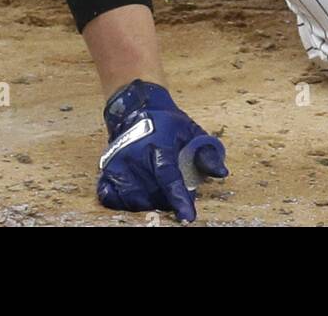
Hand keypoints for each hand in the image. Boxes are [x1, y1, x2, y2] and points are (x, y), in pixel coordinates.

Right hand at [96, 79, 227, 222]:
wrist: (136, 110)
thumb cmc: (168, 125)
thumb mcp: (192, 132)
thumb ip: (207, 153)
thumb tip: (222, 173)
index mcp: (158, 144)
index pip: (169, 177)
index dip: (179, 198)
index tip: (188, 217)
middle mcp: (134, 155)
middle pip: (153, 193)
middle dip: (168, 198)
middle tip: (174, 188)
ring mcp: (117, 164)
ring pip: (135, 200)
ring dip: (149, 201)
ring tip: (157, 187)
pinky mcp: (106, 171)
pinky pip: (112, 199)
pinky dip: (127, 201)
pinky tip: (137, 192)